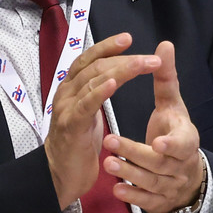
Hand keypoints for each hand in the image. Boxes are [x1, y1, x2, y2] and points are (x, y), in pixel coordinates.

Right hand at [47, 33, 158, 208]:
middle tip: (151, 57)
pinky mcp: (71, 126)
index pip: (88, 59)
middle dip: (124, 59)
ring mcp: (66, 108)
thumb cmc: (78, 142)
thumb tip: (112, 71)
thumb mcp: (89, 111)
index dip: (107, 47)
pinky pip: (86, 105)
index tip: (128, 38)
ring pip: (93, 81)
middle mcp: (66, 93)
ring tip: (143, 64)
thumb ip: (96, 90)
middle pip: (95, 67)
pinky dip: (99, 92)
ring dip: (121, 70)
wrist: (61, 174)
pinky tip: (114, 82)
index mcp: (71, 87)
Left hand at [100, 40, 206, 212]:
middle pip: (160, 162)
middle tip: (109, 142)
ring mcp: (171, 185)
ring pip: (150, 182)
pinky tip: (116, 189)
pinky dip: (132, 195)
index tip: (157, 142)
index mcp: (187, 140)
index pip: (184, 143)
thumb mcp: (173, 106)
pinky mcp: (160, 200)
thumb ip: (166, 78)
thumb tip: (164, 44)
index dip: (172, 144)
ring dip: (129, 173)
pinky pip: (146, 201)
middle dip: (135, 154)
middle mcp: (182, 164)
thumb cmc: (174, 132)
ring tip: (108, 163)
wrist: (185, 174)